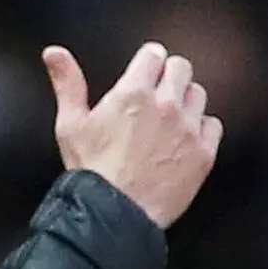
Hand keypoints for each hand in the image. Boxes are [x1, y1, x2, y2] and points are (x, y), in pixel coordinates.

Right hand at [42, 41, 222, 227]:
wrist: (115, 216)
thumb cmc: (91, 173)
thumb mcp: (70, 125)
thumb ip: (67, 83)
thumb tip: (54, 52)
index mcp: (133, 93)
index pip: (154, 54)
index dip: (148, 63)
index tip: (144, 74)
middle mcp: (165, 106)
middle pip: (181, 67)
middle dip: (169, 77)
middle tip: (157, 96)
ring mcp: (188, 130)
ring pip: (198, 94)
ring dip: (185, 102)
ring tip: (169, 121)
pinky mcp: (203, 154)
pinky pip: (213, 126)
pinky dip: (202, 130)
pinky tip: (184, 142)